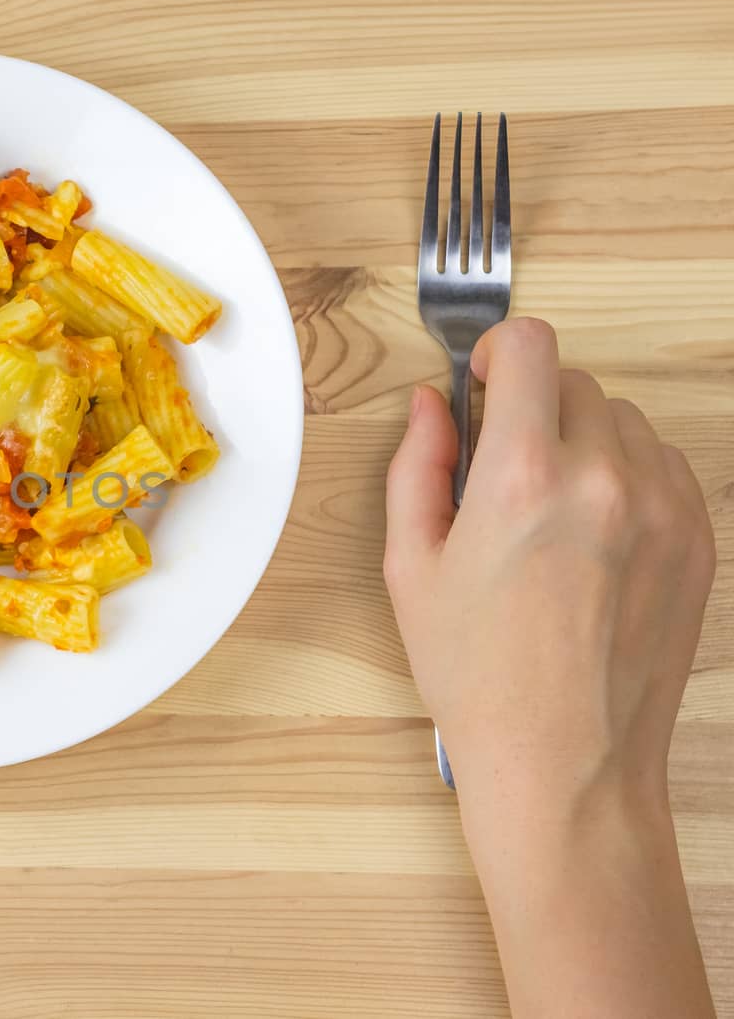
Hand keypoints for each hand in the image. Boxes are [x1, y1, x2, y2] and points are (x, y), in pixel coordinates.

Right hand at [384, 316, 716, 1016]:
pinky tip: (590, 534)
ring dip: (583, 438)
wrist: (566, 762)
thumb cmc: (480, 677)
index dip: (500, 351)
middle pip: (574, 382)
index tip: (487, 378)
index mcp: (523, 476)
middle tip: (501, 466)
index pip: (533, 346)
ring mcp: (664, 508)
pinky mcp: (697, 539)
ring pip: (623, 421)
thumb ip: (417, 467)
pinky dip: (626, 476)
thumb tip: (431, 406)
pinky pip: (662, 466)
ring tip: (549, 509)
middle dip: (533, 406)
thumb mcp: (411, 567)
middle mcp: (604, 478)